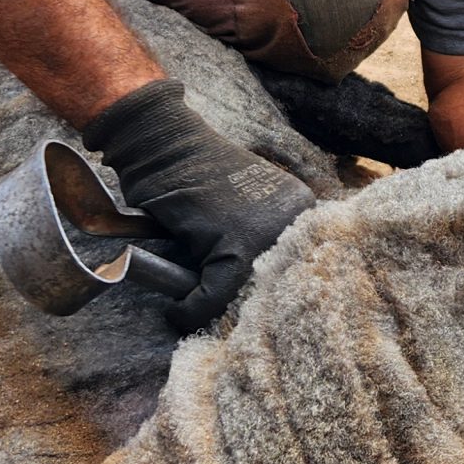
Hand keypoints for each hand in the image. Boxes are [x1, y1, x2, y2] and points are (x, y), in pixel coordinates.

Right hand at [82, 80, 315, 332]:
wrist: (162, 143)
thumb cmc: (193, 177)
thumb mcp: (239, 209)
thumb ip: (256, 245)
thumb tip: (252, 303)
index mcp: (301, 210)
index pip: (297, 270)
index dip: (268, 295)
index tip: (247, 312)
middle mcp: (294, 220)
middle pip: (279, 287)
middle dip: (250, 307)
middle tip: (222, 320)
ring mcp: (268, 231)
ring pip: (247, 296)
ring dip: (220, 309)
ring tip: (196, 309)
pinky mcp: (234, 243)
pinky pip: (215, 293)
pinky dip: (192, 309)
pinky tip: (178, 310)